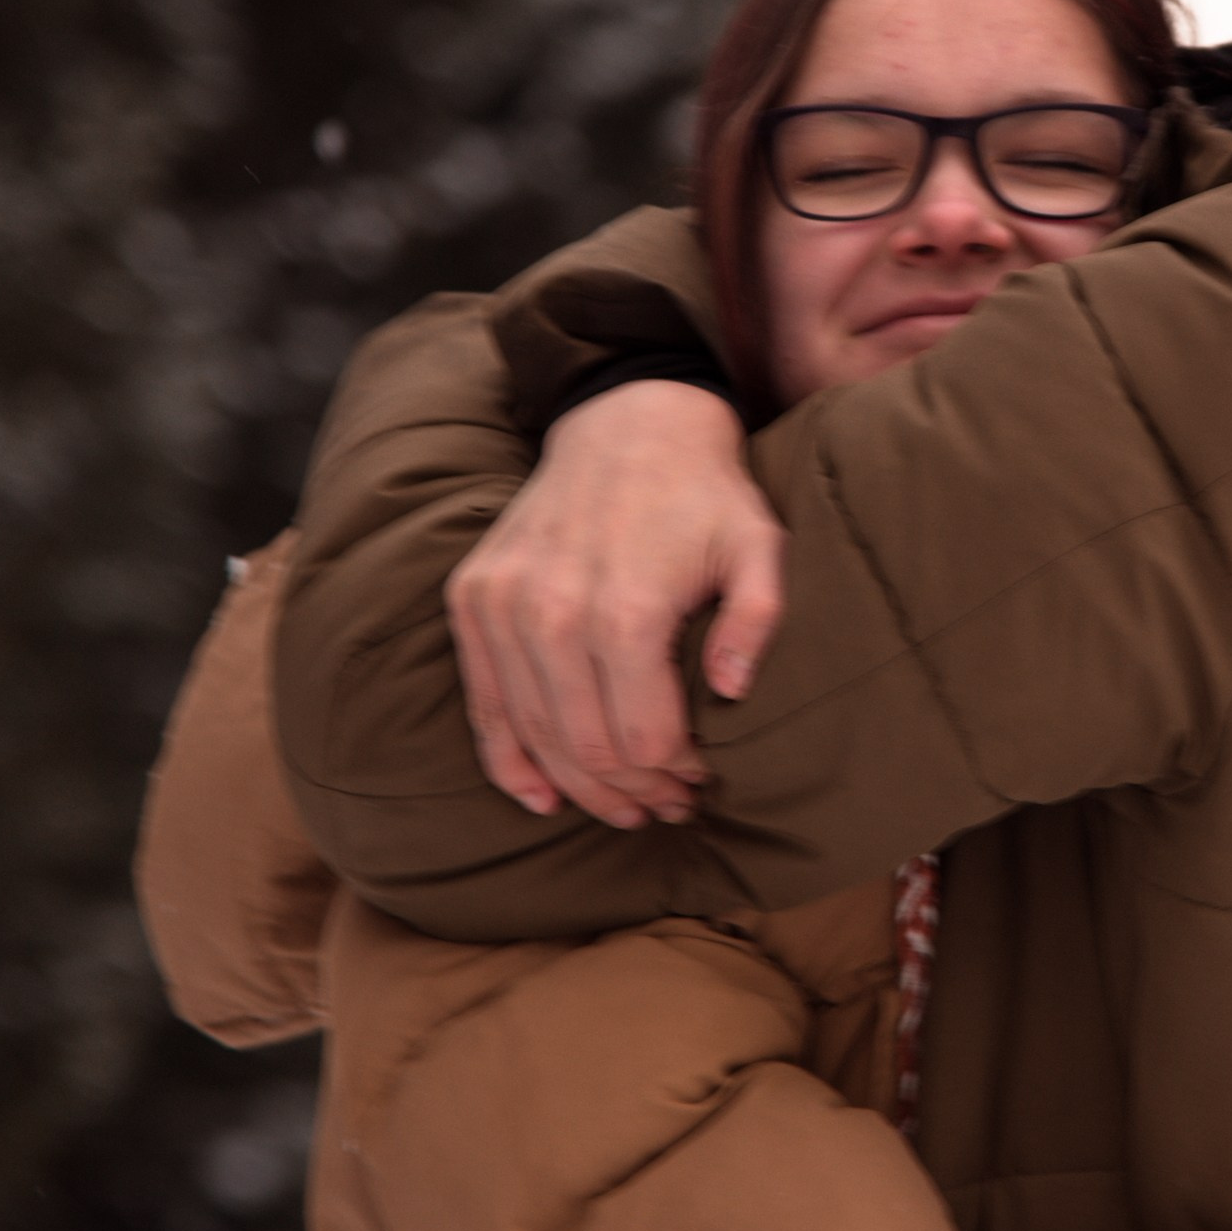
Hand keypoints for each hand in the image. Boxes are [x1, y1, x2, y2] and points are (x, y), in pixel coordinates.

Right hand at [445, 382, 785, 826]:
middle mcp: (552, 612)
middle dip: (633, 791)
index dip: (676, 773)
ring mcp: (502, 606)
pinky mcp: (472, 599)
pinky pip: (484, 704)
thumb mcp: (759, 546)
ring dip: (580, 787)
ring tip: (625, 806)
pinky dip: (510, 760)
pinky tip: (542, 797)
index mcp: (625, 609)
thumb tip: (733, 694)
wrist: (627, 424)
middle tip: (668, 806)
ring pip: (535, 736)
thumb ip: (758, 620)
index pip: (643, 739)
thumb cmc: (705, 495)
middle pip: (587, 749)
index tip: (702, 780)